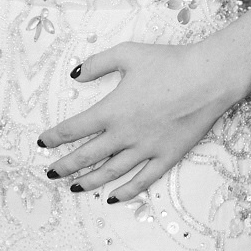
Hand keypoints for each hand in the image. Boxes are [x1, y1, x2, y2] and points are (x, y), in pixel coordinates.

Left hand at [36, 41, 237, 203]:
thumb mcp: (128, 53)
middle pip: (88, 156)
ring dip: (89, 182)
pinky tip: (113, 198)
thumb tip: (75, 76)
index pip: (75, 129)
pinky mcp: (167, 157)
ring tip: (74, 188)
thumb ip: (97, 63)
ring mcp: (146, 149)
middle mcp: (125, 134)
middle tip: (50, 173)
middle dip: (66, 166)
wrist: (208, 77)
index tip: (43, 143)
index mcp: (112, 110)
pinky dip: (126, 191)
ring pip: (111, 172)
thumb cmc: (169, 62)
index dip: (55, 137)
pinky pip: (142, 180)